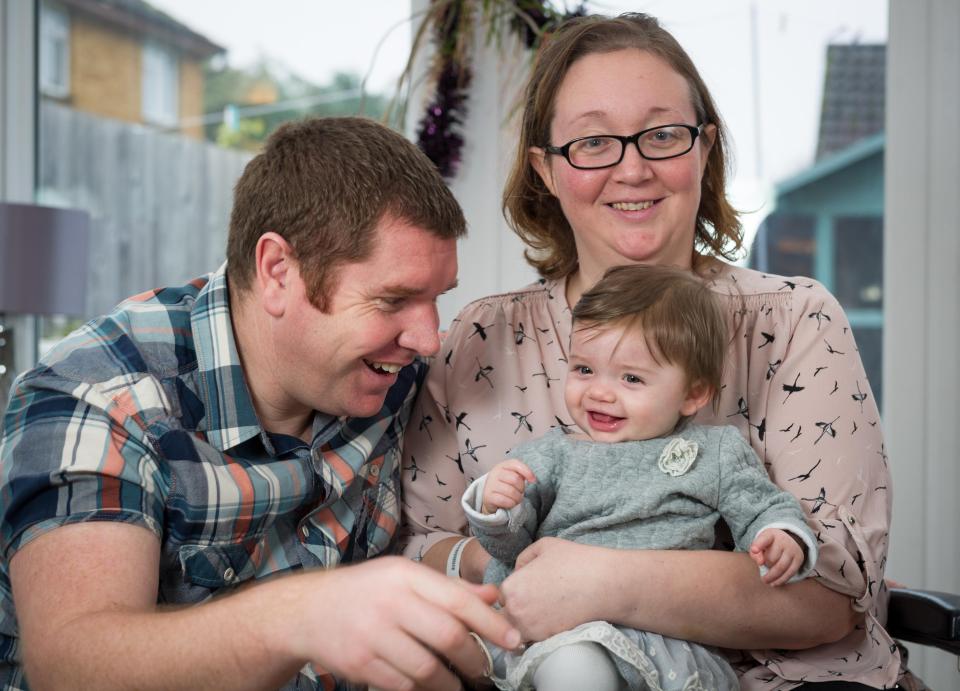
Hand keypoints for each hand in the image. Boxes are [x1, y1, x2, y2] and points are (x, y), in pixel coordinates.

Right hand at [292, 557, 520, 689]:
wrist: (308, 610)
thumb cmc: (366, 590)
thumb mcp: (405, 576)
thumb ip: (449, 588)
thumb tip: (494, 595)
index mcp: (406, 575)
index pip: (458, 599)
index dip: (491, 623)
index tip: (513, 640)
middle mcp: (390, 602)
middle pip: (447, 635)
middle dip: (475, 658)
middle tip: (486, 670)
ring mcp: (373, 634)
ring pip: (427, 668)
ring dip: (451, 683)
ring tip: (460, 684)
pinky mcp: (360, 663)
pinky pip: (403, 685)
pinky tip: (431, 687)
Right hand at [481, 460, 535, 513]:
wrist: (490, 497)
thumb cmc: (505, 485)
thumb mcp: (512, 476)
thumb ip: (521, 474)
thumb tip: (532, 478)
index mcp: (502, 466)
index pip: (516, 464)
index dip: (527, 472)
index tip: (533, 480)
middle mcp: (495, 473)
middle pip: (515, 479)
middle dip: (521, 488)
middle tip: (520, 492)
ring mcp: (490, 484)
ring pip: (511, 492)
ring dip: (517, 498)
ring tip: (516, 498)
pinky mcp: (488, 496)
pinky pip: (505, 501)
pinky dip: (511, 504)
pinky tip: (509, 503)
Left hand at [500, 538, 610, 641]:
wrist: (605, 585)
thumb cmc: (576, 561)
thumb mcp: (544, 546)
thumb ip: (522, 559)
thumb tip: (517, 573)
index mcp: (511, 588)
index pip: (501, 595)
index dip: (516, 590)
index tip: (532, 586)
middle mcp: (515, 613)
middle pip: (506, 615)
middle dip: (518, 609)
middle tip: (541, 598)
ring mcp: (530, 631)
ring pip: (517, 631)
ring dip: (527, 623)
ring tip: (548, 608)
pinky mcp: (546, 642)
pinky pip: (533, 641)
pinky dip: (540, 633)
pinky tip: (555, 618)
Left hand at [749, 529, 803, 585]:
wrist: (789, 539)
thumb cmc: (770, 544)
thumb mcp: (760, 544)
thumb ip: (755, 553)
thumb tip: (760, 563)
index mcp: (771, 535)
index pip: (764, 539)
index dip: (759, 544)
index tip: (754, 550)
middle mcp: (783, 541)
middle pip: (772, 557)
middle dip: (766, 565)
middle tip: (762, 570)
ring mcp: (792, 550)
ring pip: (781, 567)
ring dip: (772, 576)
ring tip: (765, 581)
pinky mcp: (799, 559)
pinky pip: (790, 572)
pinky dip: (781, 580)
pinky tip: (774, 583)